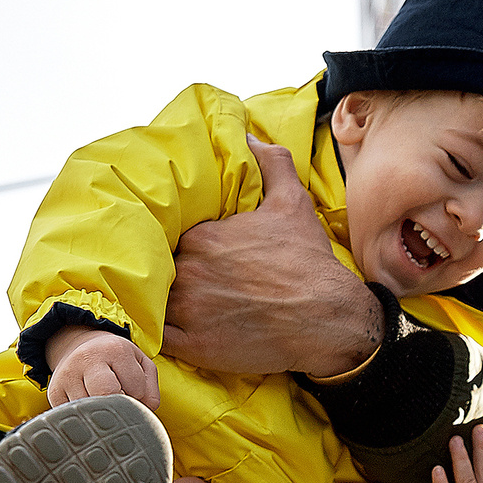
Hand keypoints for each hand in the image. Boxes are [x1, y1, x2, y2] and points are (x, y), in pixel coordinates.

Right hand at [45, 327, 159, 408]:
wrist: (81, 347)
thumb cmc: (118, 362)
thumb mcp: (141, 366)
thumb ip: (150, 390)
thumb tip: (141, 415)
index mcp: (115, 350)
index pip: (136, 388)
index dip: (139, 397)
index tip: (134, 393)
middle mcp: (87, 359)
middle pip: (106, 395)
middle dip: (117, 406)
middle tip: (118, 403)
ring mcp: (67, 376)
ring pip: (90, 411)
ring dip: (101, 415)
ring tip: (103, 404)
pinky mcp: (55, 393)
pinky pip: (75, 417)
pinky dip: (85, 418)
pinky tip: (89, 407)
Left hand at [160, 138, 383, 378]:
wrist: (327, 317)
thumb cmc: (308, 262)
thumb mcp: (292, 203)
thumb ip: (271, 164)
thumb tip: (251, 136)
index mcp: (202, 236)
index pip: (171, 240)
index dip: (181, 251)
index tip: (196, 260)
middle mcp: (189, 270)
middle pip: (161, 271)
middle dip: (172, 277)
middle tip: (191, 287)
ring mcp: (189, 310)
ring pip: (155, 304)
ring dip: (163, 306)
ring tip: (180, 311)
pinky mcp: (193, 346)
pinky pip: (158, 339)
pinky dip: (158, 335)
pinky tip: (169, 333)